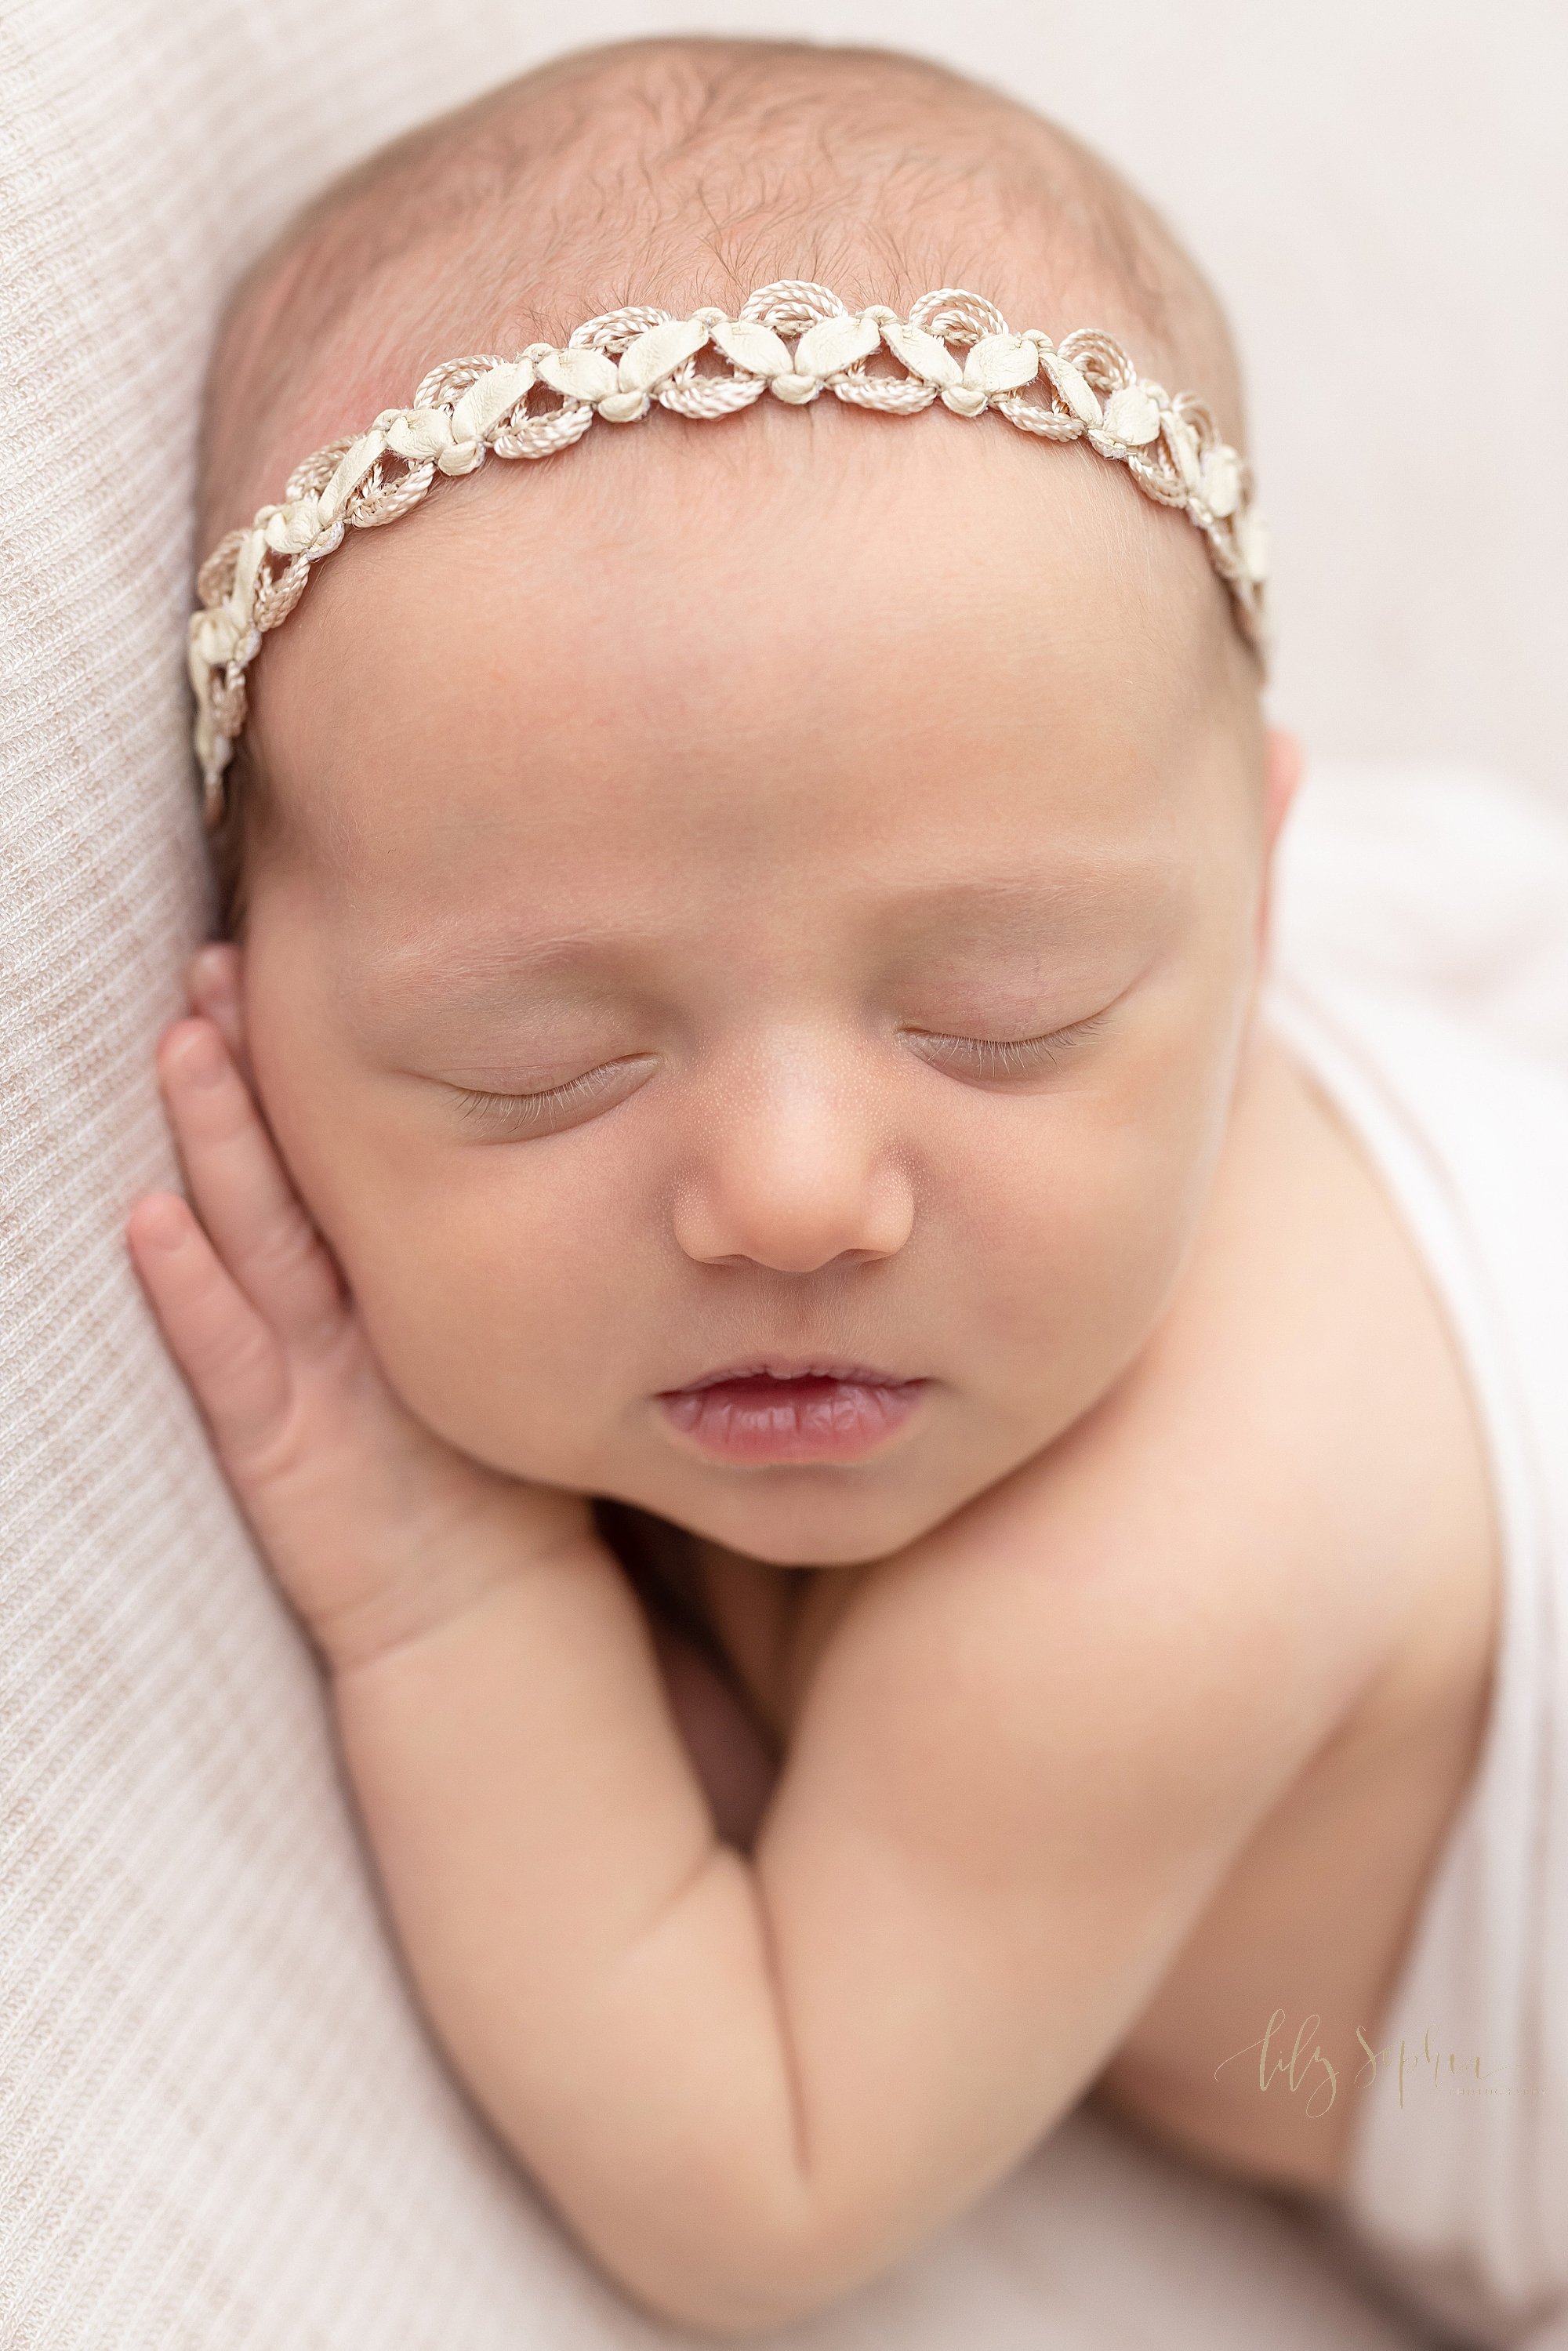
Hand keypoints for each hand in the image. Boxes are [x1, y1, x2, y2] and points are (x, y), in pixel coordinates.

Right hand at [126, 945, 594, 1671]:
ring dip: (210, 1150)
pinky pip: (233, 1367)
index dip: (317, 1064)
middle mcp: (334, 1317)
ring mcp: (299, 1379)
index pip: (349, 1157)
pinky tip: (148, 1223)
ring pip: (248, 1243)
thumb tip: (659, 1137)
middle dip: (246, 1074)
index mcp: (394, 1284)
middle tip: (217, 962)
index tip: (301, 953)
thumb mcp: (533, 1336)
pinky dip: (187, 1298)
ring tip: (182, 1045)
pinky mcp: (279, 1453)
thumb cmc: (521, 1476)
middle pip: (285, 1175)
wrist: (488, 1621)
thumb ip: (551, 1245)